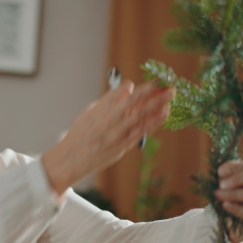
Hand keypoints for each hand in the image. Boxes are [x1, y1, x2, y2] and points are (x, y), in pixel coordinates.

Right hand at [42, 81, 174, 194]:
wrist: (71, 159)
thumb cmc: (79, 135)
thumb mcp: (89, 112)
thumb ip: (108, 100)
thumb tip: (127, 87)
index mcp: (101, 112)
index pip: (126, 96)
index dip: (142, 89)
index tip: (154, 82)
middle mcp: (111, 123)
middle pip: (137, 105)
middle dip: (155, 95)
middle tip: (170, 87)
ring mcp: (118, 136)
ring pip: (142, 118)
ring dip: (158, 107)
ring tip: (170, 99)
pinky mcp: (122, 147)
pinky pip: (141, 133)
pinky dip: (153, 123)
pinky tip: (163, 115)